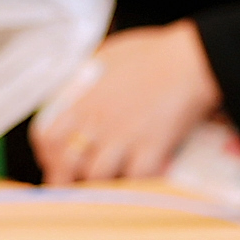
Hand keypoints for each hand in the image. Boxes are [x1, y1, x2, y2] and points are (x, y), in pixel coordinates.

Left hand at [33, 21, 220, 184]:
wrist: (192, 59)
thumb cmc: (154, 52)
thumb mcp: (106, 56)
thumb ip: (87, 78)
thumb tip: (79, 89)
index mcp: (82, 98)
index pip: (47, 136)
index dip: (48, 154)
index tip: (55, 161)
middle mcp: (97, 120)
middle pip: (66, 162)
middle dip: (67, 179)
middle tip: (75, 186)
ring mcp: (124, 135)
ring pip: (97, 175)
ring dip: (101, 184)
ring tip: (108, 187)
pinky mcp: (152, 147)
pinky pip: (136, 178)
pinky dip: (136, 184)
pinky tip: (140, 182)